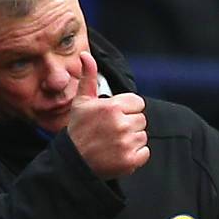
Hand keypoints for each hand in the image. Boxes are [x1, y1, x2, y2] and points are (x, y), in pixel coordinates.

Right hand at [67, 52, 149, 178]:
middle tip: (111, 133)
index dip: (126, 110)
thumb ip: (88, 77)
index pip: (137, 103)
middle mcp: (121, 124)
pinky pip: (144, 153)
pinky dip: (135, 156)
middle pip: (141, 120)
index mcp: (112, 107)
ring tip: (113, 144)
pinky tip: (119, 155)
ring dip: (131, 140)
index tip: (113, 118)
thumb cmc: (77, 131)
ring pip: (142, 136)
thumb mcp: (81, 102)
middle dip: (129, 125)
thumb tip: (85, 55)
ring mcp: (126, 143)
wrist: (73, 163)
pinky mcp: (130, 161)